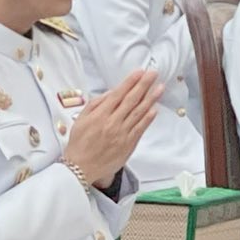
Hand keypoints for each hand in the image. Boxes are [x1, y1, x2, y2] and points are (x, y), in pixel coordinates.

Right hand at [63, 69, 161, 185]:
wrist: (80, 168)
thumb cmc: (79, 144)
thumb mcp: (80, 121)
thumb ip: (94, 105)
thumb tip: (110, 94)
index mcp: (99, 116)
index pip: (118, 94)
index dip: (130, 82)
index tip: (139, 72)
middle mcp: (112, 122)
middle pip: (131, 100)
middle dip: (143, 85)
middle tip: (153, 74)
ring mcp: (122, 133)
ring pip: (139, 112)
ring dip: (151, 98)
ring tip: (160, 87)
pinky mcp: (128, 144)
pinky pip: (141, 128)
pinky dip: (148, 117)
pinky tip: (154, 108)